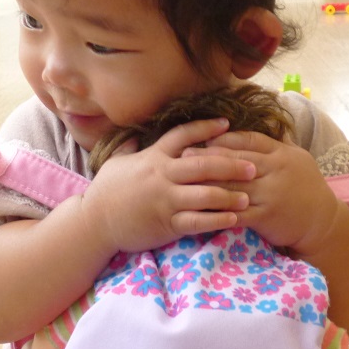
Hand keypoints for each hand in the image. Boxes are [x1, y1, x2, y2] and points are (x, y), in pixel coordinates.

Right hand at [79, 118, 255, 255]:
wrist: (94, 223)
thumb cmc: (106, 193)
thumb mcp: (116, 163)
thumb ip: (130, 148)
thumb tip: (134, 134)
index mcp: (154, 157)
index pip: (184, 136)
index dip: (207, 128)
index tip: (228, 124)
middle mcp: (162, 175)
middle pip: (204, 164)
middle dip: (231, 164)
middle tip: (253, 166)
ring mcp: (165, 200)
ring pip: (205, 194)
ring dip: (230, 195)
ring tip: (248, 196)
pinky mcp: (166, 223)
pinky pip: (198, 221)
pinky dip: (217, 220)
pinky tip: (234, 220)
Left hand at [187, 130, 341, 255]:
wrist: (322, 221)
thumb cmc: (307, 187)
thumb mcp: (297, 157)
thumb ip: (275, 143)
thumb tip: (256, 123)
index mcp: (281, 153)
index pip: (248, 140)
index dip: (224, 138)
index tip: (202, 136)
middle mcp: (276, 170)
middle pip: (236, 160)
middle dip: (208, 157)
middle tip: (183, 155)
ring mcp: (270, 194)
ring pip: (233, 185)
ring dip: (207, 183)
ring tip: (185, 181)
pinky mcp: (266, 216)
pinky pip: (237, 212)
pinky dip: (218, 211)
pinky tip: (200, 209)